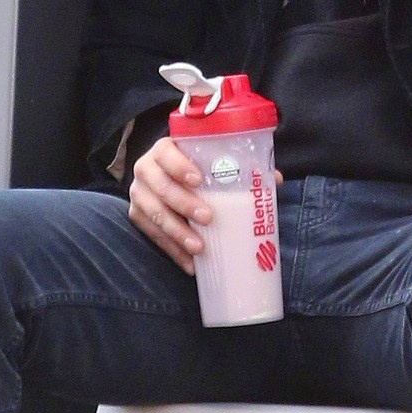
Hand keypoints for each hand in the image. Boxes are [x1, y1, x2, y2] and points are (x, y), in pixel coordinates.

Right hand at [128, 139, 284, 275]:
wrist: (168, 177)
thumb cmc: (197, 167)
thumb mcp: (212, 162)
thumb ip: (240, 167)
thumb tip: (275, 179)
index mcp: (164, 149)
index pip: (166, 153)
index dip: (179, 165)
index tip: (198, 179)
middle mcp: (145, 168)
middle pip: (160, 186)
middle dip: (183, 203)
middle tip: (208, 218)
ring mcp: (138, 193)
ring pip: (153, 213)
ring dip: (176, 232)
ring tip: (199, 247)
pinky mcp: (136, 215)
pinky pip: (152, 235)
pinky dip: (172, 250)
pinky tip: (190, 264)